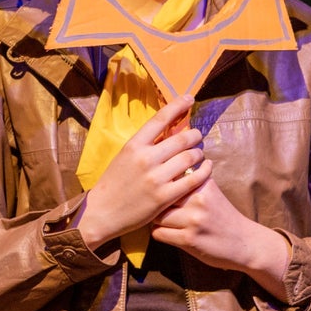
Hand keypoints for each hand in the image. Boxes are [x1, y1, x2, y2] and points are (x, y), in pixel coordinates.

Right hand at [77, 95, 212, 249]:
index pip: (160, 118)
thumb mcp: (125, 155)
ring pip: (189, 157)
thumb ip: (146, 143)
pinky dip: (204, 171)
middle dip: (195, 135)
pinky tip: (207, 168)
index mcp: (134, 145)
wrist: (102, 212)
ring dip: (199, 153)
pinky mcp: (164, 197)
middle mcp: (146, 158)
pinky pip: (192, 180)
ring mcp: (156, 178)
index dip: (178, 105)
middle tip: (197, 136)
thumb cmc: (114, 181)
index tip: (190, 98)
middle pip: (181, 138)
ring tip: (199, 153)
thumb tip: (169, 129)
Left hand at [151, 177, 291, 301]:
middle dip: (156, 201)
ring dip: (156, 219)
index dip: (162, 181)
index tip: (157, 186)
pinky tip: (166, 232)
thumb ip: (192, 181)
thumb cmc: (224, 215)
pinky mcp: (189, 240)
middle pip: (162, 195)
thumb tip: (165, 169)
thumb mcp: (211, 192)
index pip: (172, 175)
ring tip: (162, 220)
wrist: (245, 243)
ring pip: (157, 215)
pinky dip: (158, 233)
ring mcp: (193, 220)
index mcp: (203, 183)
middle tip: (155, 205)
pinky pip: (159, 233)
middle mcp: (198, 199)